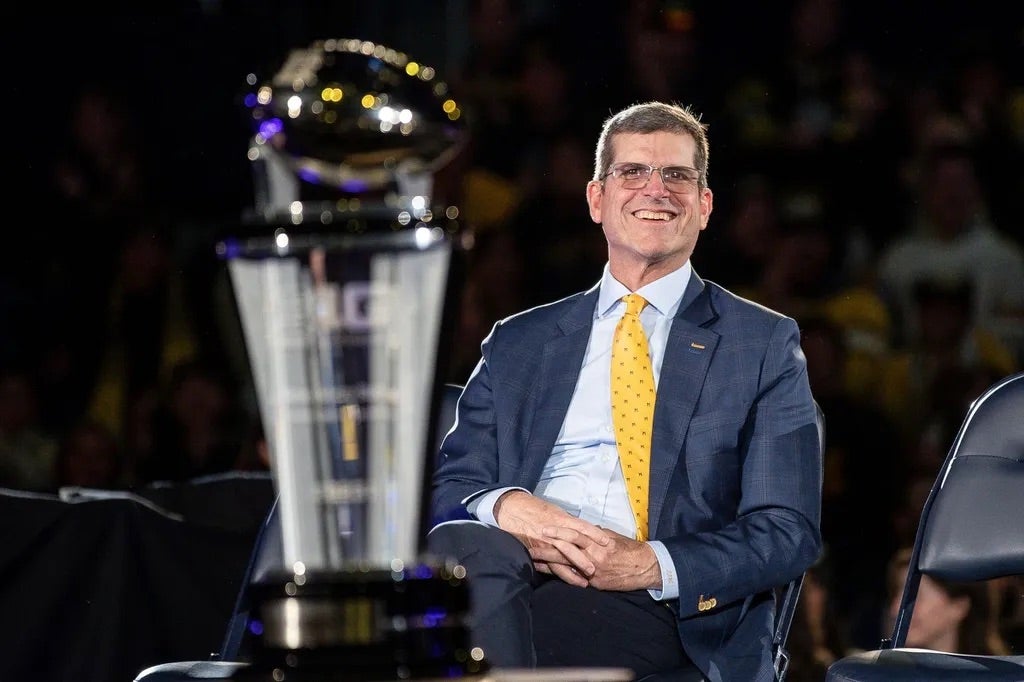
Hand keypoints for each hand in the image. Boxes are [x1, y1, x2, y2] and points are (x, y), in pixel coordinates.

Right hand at [494, 490, 610, 586]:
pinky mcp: (536, 550)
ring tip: (584, 583)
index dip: (595, 534)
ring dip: (573, 573)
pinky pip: (548, 565)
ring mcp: (545, 543)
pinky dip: (557, 574)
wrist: (513, 509)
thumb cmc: (537, 509)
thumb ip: (570, 522)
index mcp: (561, 519)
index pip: (582, 527)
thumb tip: (585, 530)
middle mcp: (554, 532)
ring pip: (561, 561)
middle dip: (584, 559)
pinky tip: (566, 582)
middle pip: (573, 546)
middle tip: (597, 569)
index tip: (607, 541)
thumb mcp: (556, 511)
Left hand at [538, 526, 662, 591]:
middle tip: (530, 544)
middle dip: (547, 548)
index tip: (545, 529)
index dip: (559, 532)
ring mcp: (594, 572)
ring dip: (548, 563)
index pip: (575, 535)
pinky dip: (561, 576)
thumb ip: (595, 533)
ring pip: (567, 566)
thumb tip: (581, 528)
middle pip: (566, 551)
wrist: (646, 567)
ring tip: (533, 559)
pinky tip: (548, 574)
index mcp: (598, 542)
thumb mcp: (612, 536)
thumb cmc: (629, 549)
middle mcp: (594, 557)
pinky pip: (575, 579)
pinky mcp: (596, 584)